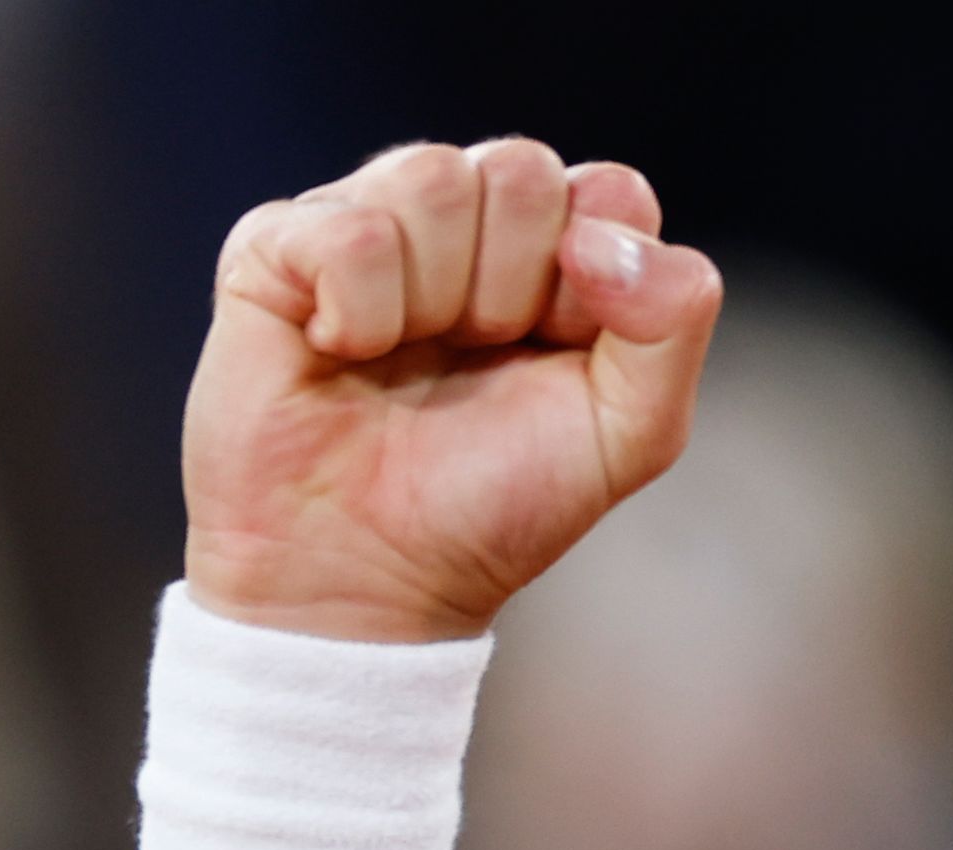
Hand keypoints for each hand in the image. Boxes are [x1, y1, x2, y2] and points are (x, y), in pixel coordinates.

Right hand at [181, 140, 723, 643]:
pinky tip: (341, 356)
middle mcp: (468, 223)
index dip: (599, 279)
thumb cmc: (497, 504)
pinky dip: (358, 314)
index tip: (563, 355)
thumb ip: (673, 325)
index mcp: (558, 255)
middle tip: (477, 363)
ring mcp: (370, 223)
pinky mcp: (279, 245)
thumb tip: (603, 237)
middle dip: (513, 290)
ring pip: (434, 178)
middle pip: (523, 170)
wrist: (370, 577)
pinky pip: (348, 230)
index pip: (612, 192)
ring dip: (435, 301)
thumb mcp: (631, 433)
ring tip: (404, 362)